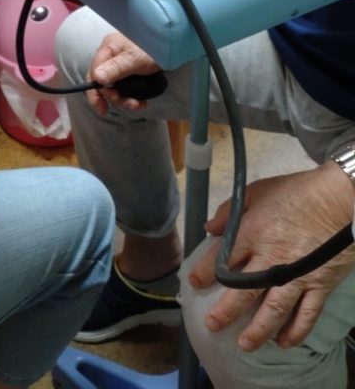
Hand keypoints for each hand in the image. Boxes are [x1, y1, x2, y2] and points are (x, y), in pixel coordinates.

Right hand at [86, 32, 161, 115]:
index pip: (93, 72)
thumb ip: (116, 68)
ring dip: (124, 98)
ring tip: (138, 105)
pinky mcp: (128, 69)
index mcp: (108, 48)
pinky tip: (141, 101)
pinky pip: (123, 85)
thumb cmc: (153, 48)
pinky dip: (130, 95)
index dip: (95, 91)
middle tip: (130, 105)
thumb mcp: (135, 60)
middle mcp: (111, 55)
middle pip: (102, 81)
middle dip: (114, 97)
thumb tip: (97, 78)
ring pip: (113, 85)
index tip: (103, 107)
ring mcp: (119, 62)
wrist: (172, 44)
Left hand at [188, 165, 354, 350]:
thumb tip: (210, 229)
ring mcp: (298, 274)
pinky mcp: (320, 284)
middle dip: (226, 311)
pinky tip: (283, 342)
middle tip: (212, 325)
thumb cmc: (297, 191)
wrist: (340, 198)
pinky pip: (307, 314)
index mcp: (254, 232)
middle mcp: (272, 258)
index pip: (222, 257)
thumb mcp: (256, 191)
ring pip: (274, 310)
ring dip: (258, 330)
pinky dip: (296, 331)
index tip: (195, 283)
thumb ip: (229, 210)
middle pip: (244, 291)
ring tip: (244, 344)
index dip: (206, 272)